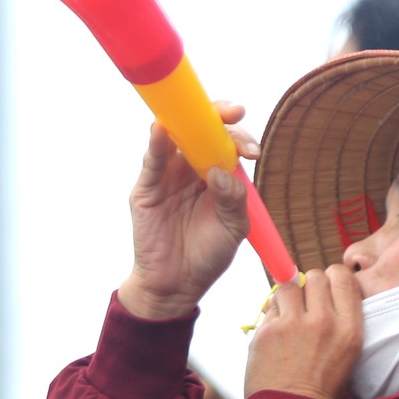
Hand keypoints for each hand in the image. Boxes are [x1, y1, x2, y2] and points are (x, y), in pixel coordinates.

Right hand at [121, 103, 258, 319]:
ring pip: (176, 137)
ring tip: (201, 113)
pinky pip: (152, 160)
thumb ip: (233, 198)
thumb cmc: (207, 255)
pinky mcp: (147, 187)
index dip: (240, 137)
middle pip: (203, 130)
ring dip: (188, 120)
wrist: (177, 285)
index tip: (251, 150)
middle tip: (233, 114)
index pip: (228, 143)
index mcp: (219, 175)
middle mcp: (194, 168)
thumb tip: (221, 171)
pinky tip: (162, 129)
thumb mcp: (233, 229)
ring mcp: (169, 175)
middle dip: (219, 116)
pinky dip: (157, 142)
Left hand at [243, 266, 362, 398]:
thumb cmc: (321, 388)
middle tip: (305, 303)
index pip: (343, 278)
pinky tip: (276, 334)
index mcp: (350, 328)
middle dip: (309, 285)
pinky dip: (273, 315)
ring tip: (288, 315)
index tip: (327, 288)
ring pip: (289, 284)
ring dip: (288, 295)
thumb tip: (324, 292)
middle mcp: (324, 321)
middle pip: (315, 276)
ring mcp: (294, 324)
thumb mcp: (347, 353)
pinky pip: (270, 306)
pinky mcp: (268, 331)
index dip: (332, 278)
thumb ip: (339, 320)